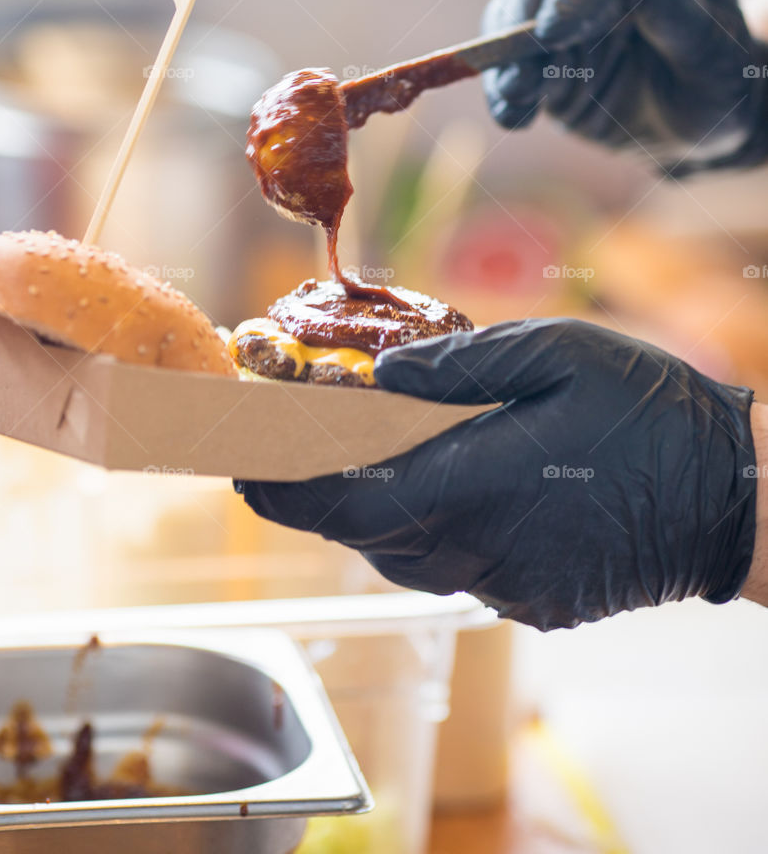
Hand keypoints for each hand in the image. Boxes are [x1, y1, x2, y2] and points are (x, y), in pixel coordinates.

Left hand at [237, 319, 756, 629]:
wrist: (733, 498)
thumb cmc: (649, 411)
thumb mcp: (558, 353)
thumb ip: (463, 364)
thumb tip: (386, 373)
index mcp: (478, 483)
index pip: (348, 497)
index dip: (283, 483)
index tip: (236, 462)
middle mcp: (480, 549)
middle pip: (362, 530)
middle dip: (306, 493)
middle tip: (269, 452)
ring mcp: (507, 584)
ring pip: (399, 553)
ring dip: (357, 511)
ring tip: (333, 464)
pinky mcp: (532, 600)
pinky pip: (447, 567)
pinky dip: (414, 530)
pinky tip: (420, 490)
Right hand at [482, 0, 767, 172]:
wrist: (692, 127)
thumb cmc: (715, 86)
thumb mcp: (715, 60)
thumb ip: (682, 19)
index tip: (553, 32)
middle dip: (522, 19)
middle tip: (520, 70)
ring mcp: (561, 17)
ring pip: (512, 18)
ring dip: (506, 60)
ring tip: (516, 99)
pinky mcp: (538, 58)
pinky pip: (506, 67)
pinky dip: (503, 93)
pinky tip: (514, 118)